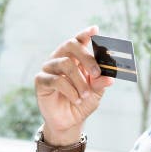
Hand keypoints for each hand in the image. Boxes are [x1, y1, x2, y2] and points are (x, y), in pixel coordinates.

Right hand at [34, 26, 113, 144]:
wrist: (69, 122)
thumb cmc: (82, 102)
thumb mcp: (95, 93)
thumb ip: (100, 82)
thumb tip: (109, 77)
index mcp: (74, 58)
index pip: (78, 40)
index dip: (85, 33)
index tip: (95, 30)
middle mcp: (60, 58)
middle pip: (70, 45)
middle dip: (87, 58)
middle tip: (97, 73)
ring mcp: (49, 68)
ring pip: (66, 64)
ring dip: (80, 81)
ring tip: (86, 95)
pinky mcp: (41, 81)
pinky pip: (57, 80)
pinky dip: (70, 91)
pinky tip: (76, 100)